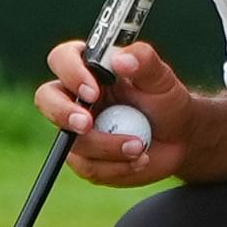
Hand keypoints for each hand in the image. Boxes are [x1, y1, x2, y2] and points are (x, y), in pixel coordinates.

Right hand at [33, 40, 194, 187]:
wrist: (180, 138)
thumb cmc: (166, 101)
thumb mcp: (162, 78)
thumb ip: (145, 61)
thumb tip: (121, 59)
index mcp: (89, 68)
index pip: (62, 59)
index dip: (71, 73)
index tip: (94, 92)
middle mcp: (76, 97)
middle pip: (46, 98)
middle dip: (63, 113)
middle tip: (88, 124)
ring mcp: (77, 130)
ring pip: (72, 142)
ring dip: (107, 147)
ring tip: (140, 147)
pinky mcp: (86, 159)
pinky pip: (89, 168)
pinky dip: (117, 167)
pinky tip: (140, 160)